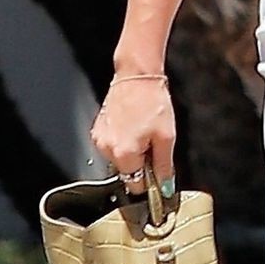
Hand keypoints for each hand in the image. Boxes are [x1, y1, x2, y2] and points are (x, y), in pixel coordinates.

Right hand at [89, 77, 176, 195]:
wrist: (137, 76)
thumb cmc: (152, 101)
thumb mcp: (166, 137)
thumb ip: (164, 166)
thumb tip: (164, 187)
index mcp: (124, 154)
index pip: (136, 186)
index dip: (150, 182)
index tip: (159, 173)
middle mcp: (107, 149)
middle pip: (127, 172)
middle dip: (141, 165)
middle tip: (153, 144)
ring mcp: (100, 139)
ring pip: (120, 159)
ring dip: (132, 152)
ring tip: (143, 131)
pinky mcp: (98, 130)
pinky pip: (113, 146)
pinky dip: (124, 142)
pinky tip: (134, 126)